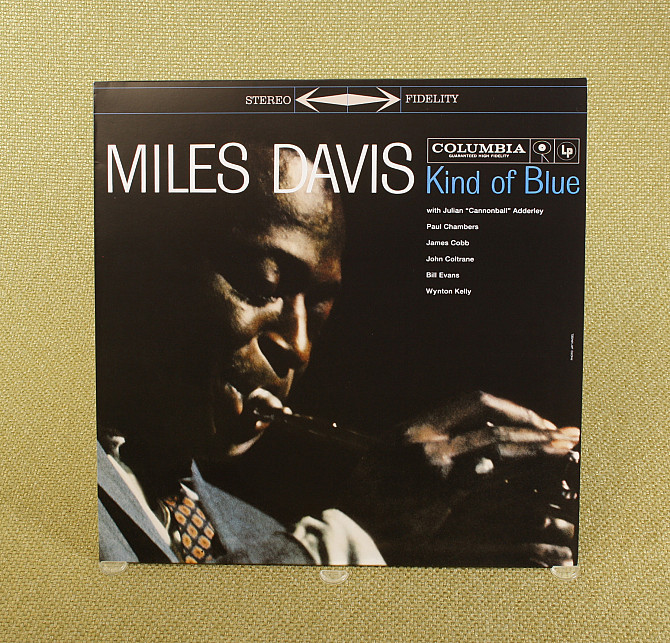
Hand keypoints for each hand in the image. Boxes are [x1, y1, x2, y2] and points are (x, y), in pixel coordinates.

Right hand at [341, 392, 579, 566]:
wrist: (346, 518)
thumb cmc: (368, 490)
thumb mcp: (392, 453)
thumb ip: (427, 442)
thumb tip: (467, 445)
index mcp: (418, 424)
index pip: (475, 400)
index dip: (512, 407)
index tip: (537, 419)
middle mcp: (428, 438)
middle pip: (493, 423)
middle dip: (534, 427)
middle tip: (566, 434)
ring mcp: (433, 464)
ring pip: (496, 446)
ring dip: (535, 446)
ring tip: (567, 448)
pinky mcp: (438, 492)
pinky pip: (489, 477)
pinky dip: (518, 472)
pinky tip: (542, 473)